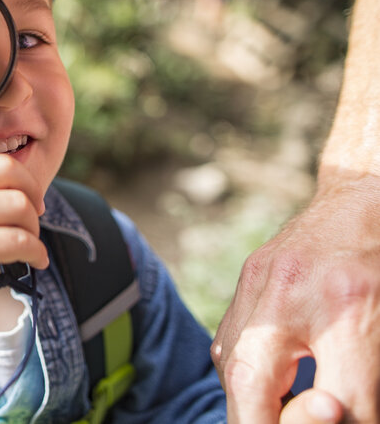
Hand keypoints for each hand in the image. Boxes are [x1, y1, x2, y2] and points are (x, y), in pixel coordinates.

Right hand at [213, 173, 379, 422]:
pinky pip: (230, 344)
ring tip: (280, 414)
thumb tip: (336, 410)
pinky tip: (272, 389)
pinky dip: (248, 377)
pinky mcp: (247, 279)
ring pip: (232, 367)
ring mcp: (260, 282)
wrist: (369, 195)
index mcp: (349, 307)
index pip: (339, 405)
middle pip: (251, 384)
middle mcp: (292, 293)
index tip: (346, 416)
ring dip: (251, 406)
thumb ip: (365, 375)